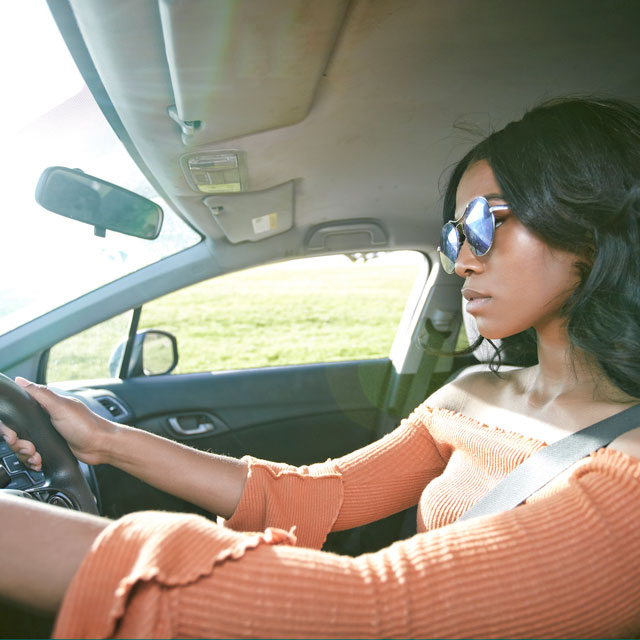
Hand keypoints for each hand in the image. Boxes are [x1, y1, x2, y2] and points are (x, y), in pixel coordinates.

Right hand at [0, 377, 116, 468]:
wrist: (101, 446)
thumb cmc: (86, 425)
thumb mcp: (61, 407)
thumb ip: (40, 394)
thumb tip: (20, 380)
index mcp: (45, 407)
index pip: (17, 415)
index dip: (10, 427)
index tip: (14, 436)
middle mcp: (44, 420)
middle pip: (16, 434)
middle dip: (19, 444)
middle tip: (30, 448)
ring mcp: (47, 435)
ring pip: (23, 447)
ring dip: (27, 455)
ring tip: (37, 456)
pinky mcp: (50, 448)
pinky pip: (32, 456)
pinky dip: (33, 461)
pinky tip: (40, 461)